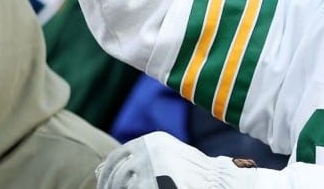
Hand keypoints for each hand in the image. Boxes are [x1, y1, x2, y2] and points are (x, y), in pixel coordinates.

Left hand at [96, 132, 254, 188]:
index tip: (104, 185)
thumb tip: (104, 170)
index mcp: (152, 140)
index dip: (106, 174)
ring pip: (121, 186)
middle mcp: (149, 150)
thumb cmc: (195, 174)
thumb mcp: (168, 157)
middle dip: (111, 187)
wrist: (219, 182)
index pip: (117, 157)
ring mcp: (151, 168)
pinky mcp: (153, 183)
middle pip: (116, 174)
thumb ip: (144, 158)